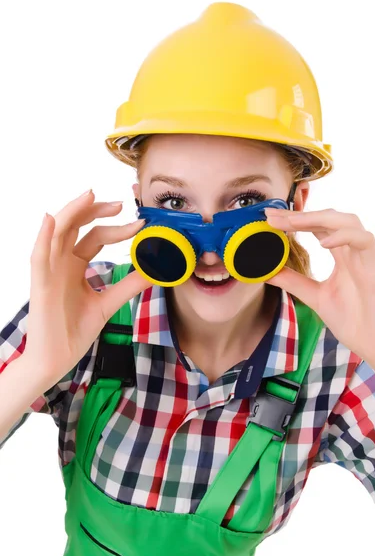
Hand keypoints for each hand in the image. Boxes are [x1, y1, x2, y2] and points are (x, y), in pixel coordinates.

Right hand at [24, 189, 150, 384]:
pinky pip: (38, 256)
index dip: (118, 228)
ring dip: (73, 211)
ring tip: (91, 196)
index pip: (96, 237)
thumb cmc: (74, 331)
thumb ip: (128, 286)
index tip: (141, 225)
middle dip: (96, 211)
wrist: (56, 360)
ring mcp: (49, 271)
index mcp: (74, 266)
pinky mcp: (40, 284)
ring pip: (57, 232)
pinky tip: (51, 219)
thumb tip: (155, 272)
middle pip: (76, 226)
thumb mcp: (108, 303)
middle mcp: (61, 263)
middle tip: (121, 205)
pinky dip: (43, 236)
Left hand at [264, 207, 374, 373]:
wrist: (374, 344)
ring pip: (348, 221)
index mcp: (341, 256)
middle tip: (273, 216)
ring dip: (319, 218)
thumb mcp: (314, 296)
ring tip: (293, 222)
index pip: (317, 227)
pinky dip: (344, 236)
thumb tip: (266, 270)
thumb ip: (293, 281)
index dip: (295, 219)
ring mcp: (365, 257)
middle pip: (329, 218)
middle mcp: (353, 251)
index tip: (270, 218)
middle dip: (300, 215)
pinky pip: (364, 239)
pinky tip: (323, 244)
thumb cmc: (352, 320)